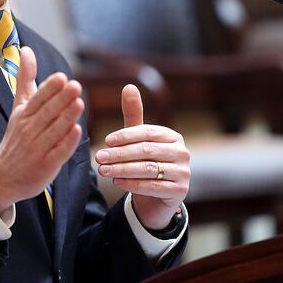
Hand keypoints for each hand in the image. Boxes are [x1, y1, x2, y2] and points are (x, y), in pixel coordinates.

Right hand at [0, 47, 83, 213]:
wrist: (3, 176)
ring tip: (79, 104)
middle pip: (47, 113)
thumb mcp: (19, 106)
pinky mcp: (45, 166)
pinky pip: (58, 152)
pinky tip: (76, 131)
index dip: (49, 89)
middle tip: (75, 86)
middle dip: (61, 100)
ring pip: (54, 131)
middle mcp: (29, 130)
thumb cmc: (17, 136)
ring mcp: (37, 149)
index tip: (61, 77)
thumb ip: (26, 78)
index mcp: (23, 114)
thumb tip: (27, 49)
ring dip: (67, 117)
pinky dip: (66, 142)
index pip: (37, 99)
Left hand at [95, 85, 189, 229]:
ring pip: (148, 169)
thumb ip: (134, 114)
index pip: (147, 133)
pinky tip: (115, 182)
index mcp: (173, 136)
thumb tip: (128, 86)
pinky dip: (131, 184)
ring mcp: (183, 172)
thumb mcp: (139, 138)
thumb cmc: (147, 161)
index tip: (106, 140)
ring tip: (103, 170)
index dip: (125, 136)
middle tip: (99, 157)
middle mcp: (182, 152)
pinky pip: (152, 187)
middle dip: (119, 154)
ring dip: (122, 169)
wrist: (158, 197)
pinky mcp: (179, 191)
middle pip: (146, 150)